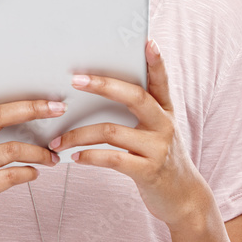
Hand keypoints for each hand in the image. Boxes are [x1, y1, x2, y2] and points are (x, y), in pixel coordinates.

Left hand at [47, 39, 211, 227]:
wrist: (184, 198)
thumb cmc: (161, 159)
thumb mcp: (157, 132)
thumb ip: (139, 113)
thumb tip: (100, 91)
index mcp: (165, 111)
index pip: (161, 81)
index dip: (156, 62)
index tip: (147, 42)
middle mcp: (165, 125)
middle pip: (135, 97)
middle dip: (103, 86)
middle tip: (76, 79)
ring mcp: (158, 148)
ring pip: (112, 131)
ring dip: (79, 134)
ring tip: (58, 139)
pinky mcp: (148, 171)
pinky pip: (113, 159)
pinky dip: (90, 156)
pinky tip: (75, 157)